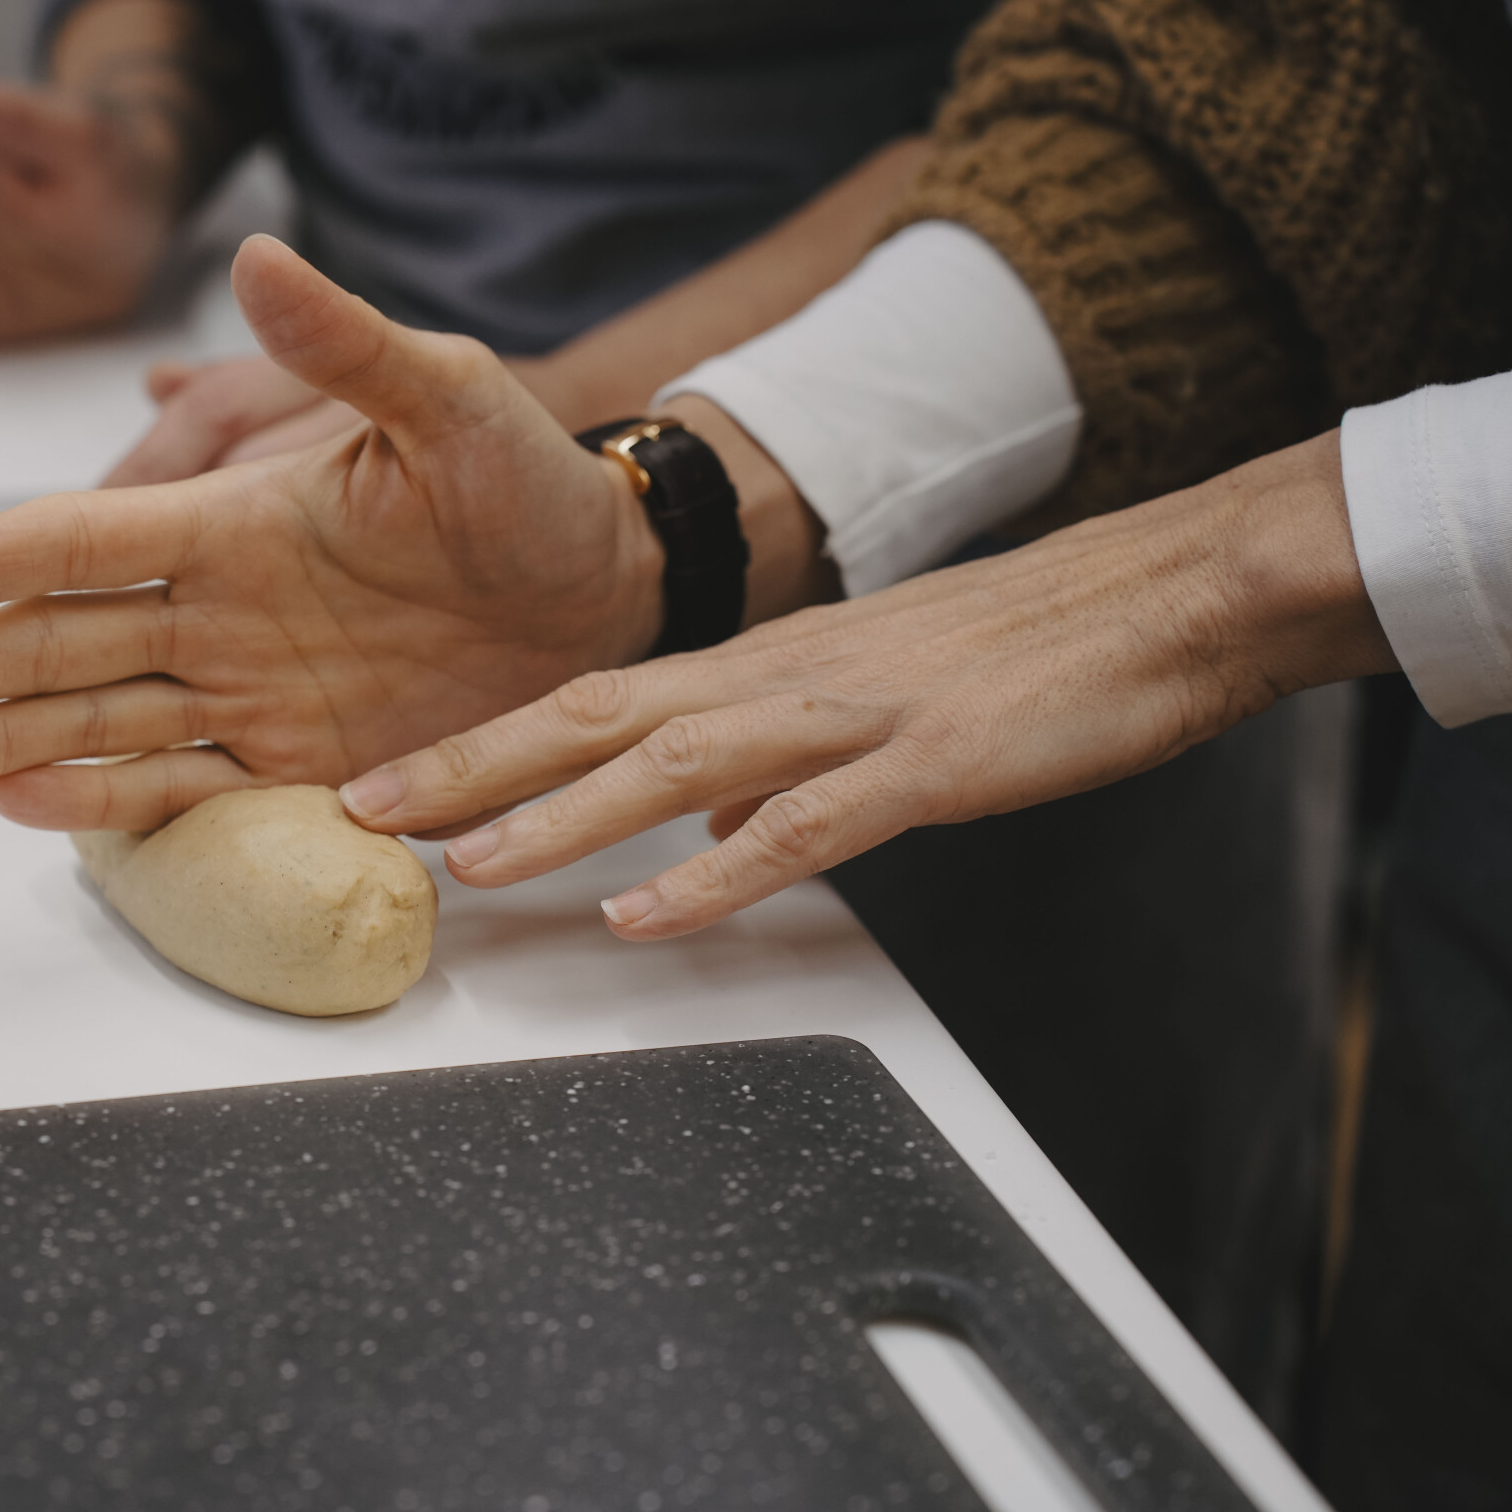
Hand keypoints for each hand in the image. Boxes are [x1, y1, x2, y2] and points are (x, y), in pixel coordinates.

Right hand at [0, 236, 665, 831]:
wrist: (605, 586)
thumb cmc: (530, 481)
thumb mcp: (451, 401)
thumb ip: (348, 348)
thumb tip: (256, 257)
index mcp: (233, 519)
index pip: (78, 541)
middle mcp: (214, 607)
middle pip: (46, 639)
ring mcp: (245, 688)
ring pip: (86, 717)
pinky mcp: (293, 757)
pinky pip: (178, 783)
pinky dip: (99, 795)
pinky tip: (14, 800)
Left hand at [337, 432, 1396, 936]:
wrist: (1153, 598)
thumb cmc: (1010, 653)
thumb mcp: (859, 704)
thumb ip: (764, 766)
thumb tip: (692, 832)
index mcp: (755, 668)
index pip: (587, 702)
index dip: (479, 745)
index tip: (386, 784)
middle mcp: (775, 679)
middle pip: (591, 717)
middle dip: (469, 768)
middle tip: (359, 809)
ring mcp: (844, 715)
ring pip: (672, 765)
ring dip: (560, 815)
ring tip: (465, 864)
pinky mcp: (922, 760)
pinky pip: (804, 825)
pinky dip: (717, 872)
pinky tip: (649, 913)